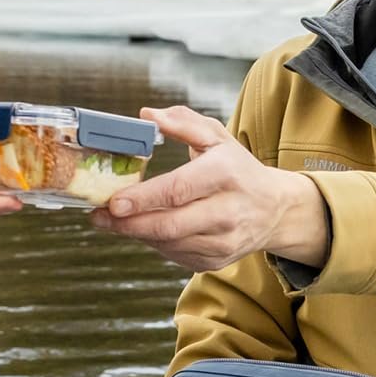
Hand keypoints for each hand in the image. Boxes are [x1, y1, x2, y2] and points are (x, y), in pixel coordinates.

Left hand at [90, 105, 327, 271]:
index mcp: (225, 174)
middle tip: (100, 216)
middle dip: (129, 224)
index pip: (179, 190)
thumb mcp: (217, 137)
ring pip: (170, 243)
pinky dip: (155, 243)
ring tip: (114, 221)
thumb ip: (182, 123)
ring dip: (137, 234)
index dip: (143, 198)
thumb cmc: (238, 169)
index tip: (113, 201)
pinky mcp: (217, 260)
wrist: (275, 209)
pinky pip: (176, 255)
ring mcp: (224, 241)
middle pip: (170, 225)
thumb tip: (147, 115)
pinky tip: (144, 229)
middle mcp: (228, 211)